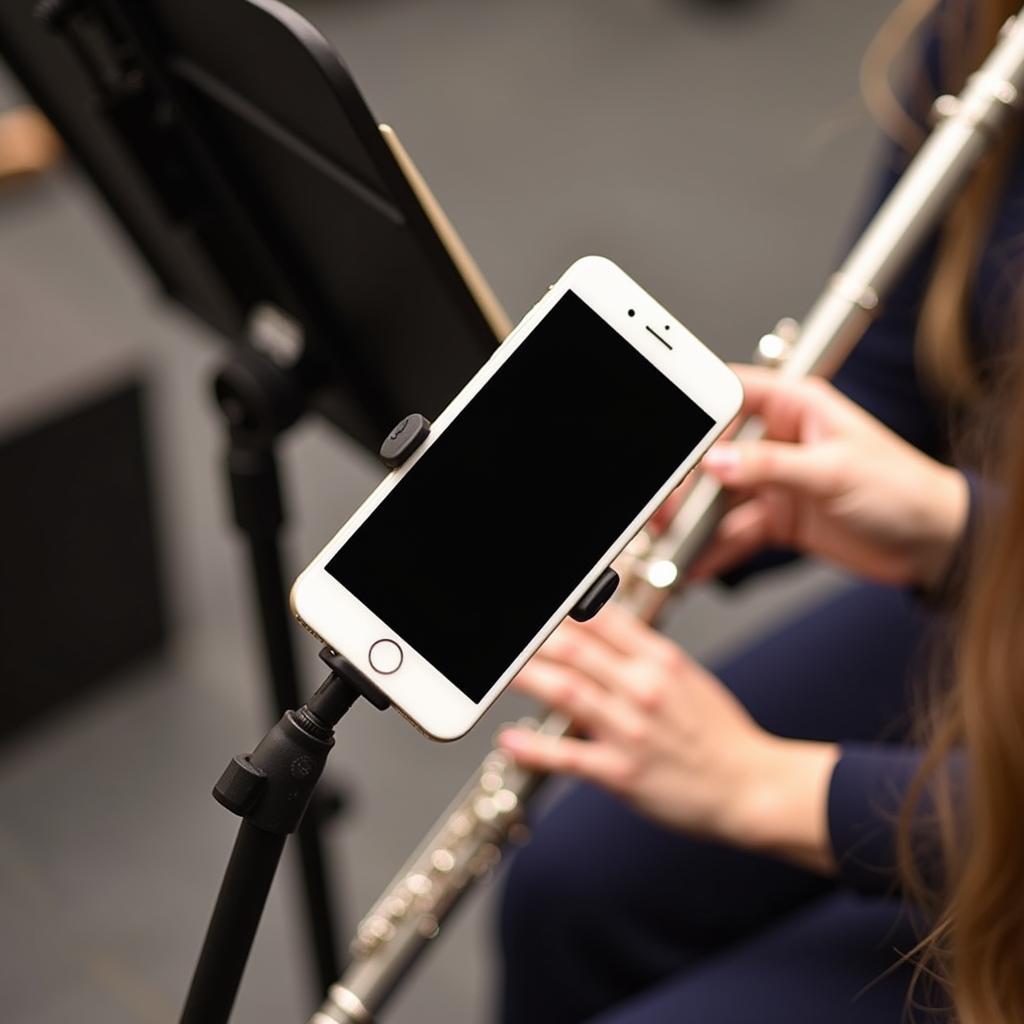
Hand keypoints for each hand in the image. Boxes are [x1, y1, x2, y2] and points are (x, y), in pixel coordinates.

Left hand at [499, 604, 838, 872]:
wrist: (751, 787)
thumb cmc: (719, 735)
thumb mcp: (687, 678)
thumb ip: (642, 653)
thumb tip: (598, 629)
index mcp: (661, 660)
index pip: (602, 618)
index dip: (565, 608)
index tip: (541, 610)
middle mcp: (644, 688)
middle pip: (575, 648)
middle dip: (535, 639)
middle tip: (508, 637)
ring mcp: (631, 730)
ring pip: (566, 692)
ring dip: (526, 677)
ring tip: (499, 671)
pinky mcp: (623, 773)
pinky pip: (570, 757)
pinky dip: (534, 748)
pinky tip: (509, 740)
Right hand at [692, 365, 967, 589]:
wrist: (933, 546)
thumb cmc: (904, 489)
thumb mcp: (834, 471)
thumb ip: (772, 467)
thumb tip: (718, 461)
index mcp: (796, 407)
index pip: (732, 396)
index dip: (697, 411)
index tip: (670, 441)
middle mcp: (779, 441)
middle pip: (715, 455)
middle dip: (688, 483)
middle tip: (665, 506)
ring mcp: (774, 482)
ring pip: (719, 498)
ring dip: (695, 522)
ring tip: (673, 541)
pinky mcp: (776, 518)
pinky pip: (734, 532)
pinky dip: (714, 549)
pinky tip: (695, 563)